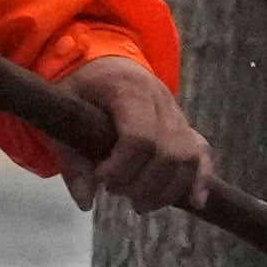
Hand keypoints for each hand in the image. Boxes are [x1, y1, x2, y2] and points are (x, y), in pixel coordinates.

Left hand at [53, 53, 210, 215]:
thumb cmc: (81, 88)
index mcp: (127, 88)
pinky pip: (202, 153)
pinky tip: (193, 202)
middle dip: (143, 184)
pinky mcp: (184, 125)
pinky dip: (200, 179)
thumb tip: (86, 202)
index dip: (122, 168)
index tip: (101, 178)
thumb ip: (72, 159)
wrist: (103, 63)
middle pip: (168, 152)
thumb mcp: (63, 115)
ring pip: (189, 157)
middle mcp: (159, 98)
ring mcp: (176, 112)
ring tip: (140, 204)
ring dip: (166, 189)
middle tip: (115, 191)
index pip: (139, 137)